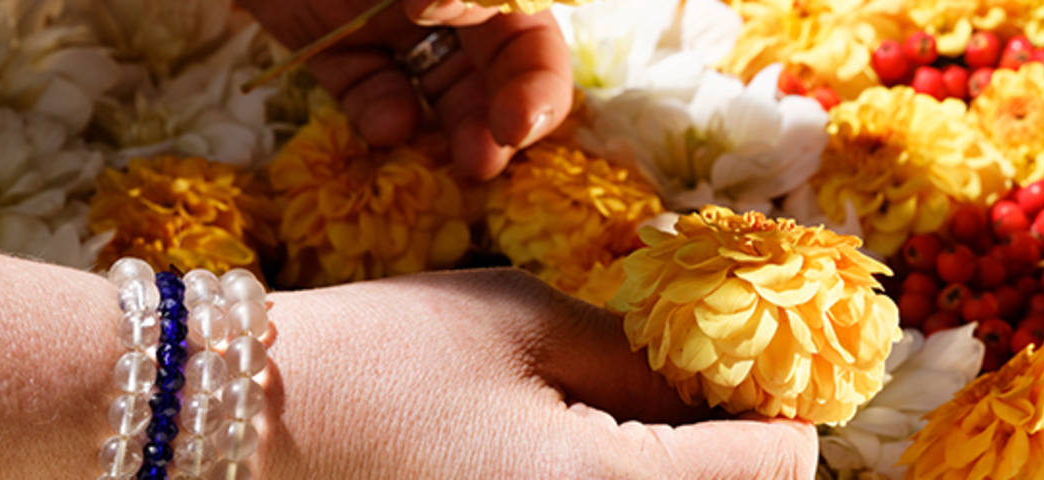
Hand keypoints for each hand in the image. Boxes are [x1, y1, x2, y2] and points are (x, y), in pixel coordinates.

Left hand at [238, 0, 572, 179]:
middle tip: (485, 161)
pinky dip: (380, 117)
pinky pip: (369, 94)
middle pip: (496, 74)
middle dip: (501, 122)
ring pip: (440, 94)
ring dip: (455, 133)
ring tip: (460, 168)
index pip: (531, 38)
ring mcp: (395, 29)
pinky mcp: (339, 52)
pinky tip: (385, 127)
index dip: (537, 82)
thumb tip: (443, 11)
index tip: (515, 121)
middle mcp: (450, 6)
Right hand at [258, 269, 817, 477]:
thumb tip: (734, 382)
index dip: (786, 408)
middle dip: (737, 448)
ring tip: (638, 412)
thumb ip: (648, 357)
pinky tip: (587, 445)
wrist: (256, 423)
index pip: (772, 465)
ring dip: (682, 470)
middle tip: (703, 386)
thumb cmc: (384, 355)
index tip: (765, 364)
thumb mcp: (528, 321)